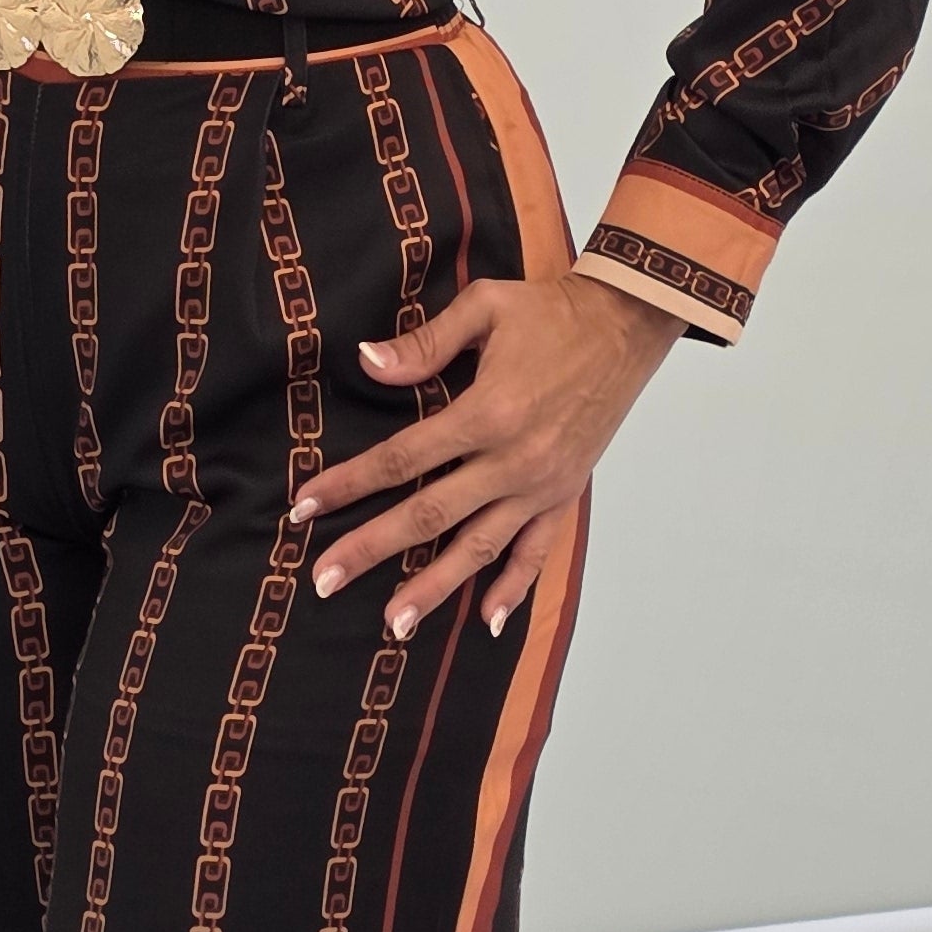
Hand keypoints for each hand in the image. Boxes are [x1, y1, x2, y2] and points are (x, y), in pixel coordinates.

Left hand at [289, 270, 679, 639]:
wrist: (627, 325)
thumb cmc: (552, 313)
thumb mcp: (484, 308)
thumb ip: (424, 343)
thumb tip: (366, 361)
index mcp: (488, 412)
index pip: (402, 458)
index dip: (349, 483)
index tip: (304, 505)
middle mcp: (514, 460)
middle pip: (429, 514)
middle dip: (372, 548)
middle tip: (325, 580)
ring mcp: (541, 484)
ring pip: (479, 546)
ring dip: (435, 587)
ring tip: (394, 624)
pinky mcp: (565, 494)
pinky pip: (537, 550)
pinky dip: (514, 587)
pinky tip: (488, 621)